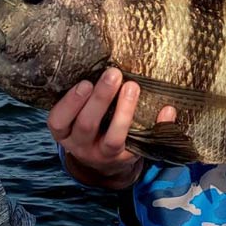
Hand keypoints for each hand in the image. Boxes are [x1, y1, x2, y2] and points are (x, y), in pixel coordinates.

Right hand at [47, 67, 175, 189]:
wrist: (102, 163)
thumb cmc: (89, 126)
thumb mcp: (76, 116)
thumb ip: (83, 96)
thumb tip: (105, 62)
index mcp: (65, 132)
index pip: (58, 120)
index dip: (70, 103)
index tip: (84, 83)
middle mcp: (81, 145)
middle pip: (87, 125)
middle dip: (100, 99)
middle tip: (113, 74)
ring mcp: (104, 154)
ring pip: (113, 138)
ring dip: (124, 111)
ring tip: (132, 87)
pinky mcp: (126, 159)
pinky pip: (143, 145)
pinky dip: (157, 126)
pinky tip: (167, 110)